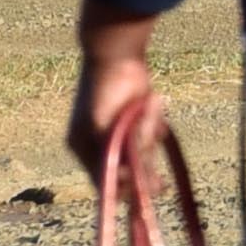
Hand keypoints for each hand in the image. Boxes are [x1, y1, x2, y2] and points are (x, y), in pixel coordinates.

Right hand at [68, 21, 158, 184]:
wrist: (118, 56)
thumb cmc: (104, 92)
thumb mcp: (103, 128)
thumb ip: (111, 156)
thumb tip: (124, 182)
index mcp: (82, 147)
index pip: (103, 179)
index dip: (124, 188)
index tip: (144, 189)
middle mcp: (99, 143)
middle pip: (128, 167)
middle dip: (144, 159)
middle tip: (162, 178)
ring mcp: (121, 131)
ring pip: (144, 149)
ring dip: (150, 131)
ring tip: (148, 104)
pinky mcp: (138, 119)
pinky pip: (153, 133)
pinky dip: (156, 123)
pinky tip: (153, 101)